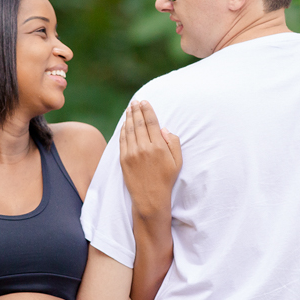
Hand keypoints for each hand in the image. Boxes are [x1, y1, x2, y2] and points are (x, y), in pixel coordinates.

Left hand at [120, 100, 181, 219]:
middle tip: (135, 101)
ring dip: (129, 117)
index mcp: (158, 147)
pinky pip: (122, 140)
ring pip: (129, 130)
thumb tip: (163, 128)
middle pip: (139, 123)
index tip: (145, 102)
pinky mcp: (123, 159)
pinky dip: (123, 129)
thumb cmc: (166, 179)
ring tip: (130, 108)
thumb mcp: (177, 161)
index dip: (148, 110)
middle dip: (137, 110)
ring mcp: (132, 153)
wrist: (150, 197)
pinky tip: (124, 123)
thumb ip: (173, 142)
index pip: (151, 123)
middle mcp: (144, 148)